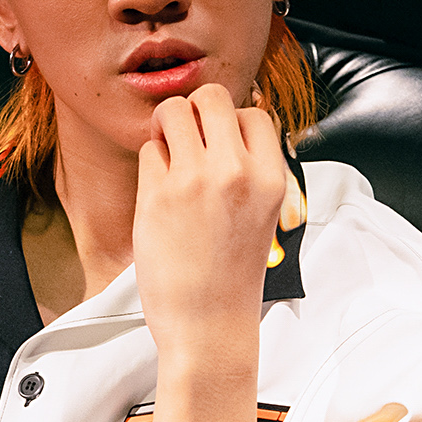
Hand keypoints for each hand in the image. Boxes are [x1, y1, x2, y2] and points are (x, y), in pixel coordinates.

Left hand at [133, 85, 288, 356]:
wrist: (210, 325)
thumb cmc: (233, 275)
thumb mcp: (263, 215)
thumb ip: (250, 169)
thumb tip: (224, 124)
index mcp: (272, 179)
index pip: (254, 113)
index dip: (233, 124)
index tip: (221, 147)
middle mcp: (237, 172)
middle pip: (212, 97)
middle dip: (195, 111)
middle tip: (188, 140)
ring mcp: (196, 180)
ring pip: (172, 111)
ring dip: (166, 127)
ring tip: (169, 157)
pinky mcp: (158, 194)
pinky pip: (149, 149)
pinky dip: (151, 164)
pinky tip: (160, 193)